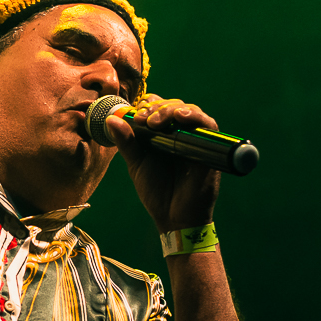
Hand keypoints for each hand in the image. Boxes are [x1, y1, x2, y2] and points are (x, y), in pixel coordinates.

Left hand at [106, 94, 223, 232]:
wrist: (174, 216)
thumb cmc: (156, 191)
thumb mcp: (136, 163)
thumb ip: (126, 142)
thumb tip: (111, 119)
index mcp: (162, 134)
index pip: (158, 107)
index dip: (148, 104)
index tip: (135, 112)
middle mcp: (180, 133)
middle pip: (172, 105)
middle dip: (156, 107)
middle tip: (143, 119)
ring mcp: (195, 138)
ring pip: (189, 110)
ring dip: (170, 110)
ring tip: (155, 121)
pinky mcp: (209, 146)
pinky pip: (207, 124)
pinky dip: (195, 116)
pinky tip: (180, 117)